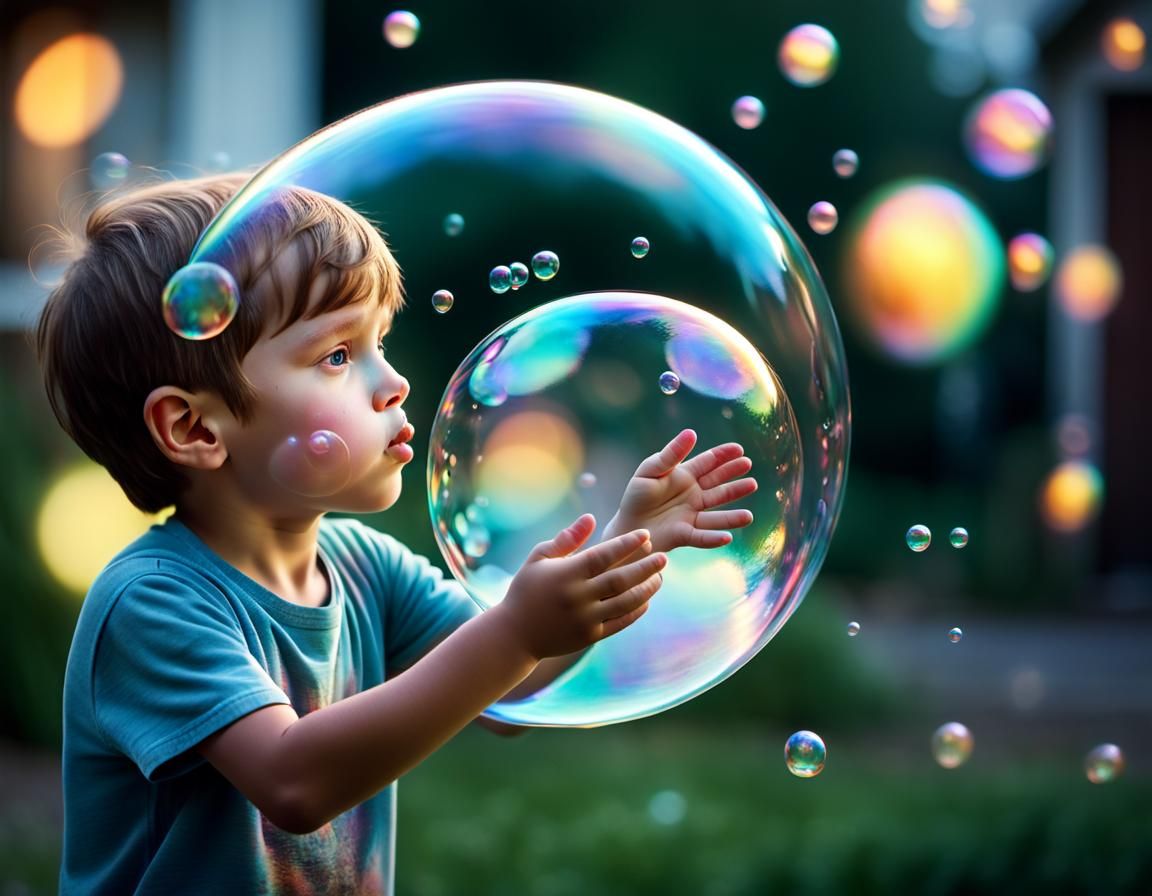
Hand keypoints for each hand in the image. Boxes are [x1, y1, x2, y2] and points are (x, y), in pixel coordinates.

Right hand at [496, 514, 665, 660]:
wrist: (514, 634)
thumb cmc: (526, 589)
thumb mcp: (539, 558)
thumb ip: (567, 538)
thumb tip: (591, 517)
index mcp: (565, 574)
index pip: (603, 556)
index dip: (627, 544)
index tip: (646, 534)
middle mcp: (577, 597)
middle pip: (620, 579)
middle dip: (646, 566)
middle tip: (665, 556)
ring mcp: (584, 619)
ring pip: (625, 602)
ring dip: (647, 589)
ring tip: (659, 577)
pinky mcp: (589, 637)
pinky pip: (620, 622)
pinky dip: (637, 610)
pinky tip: (647, 599)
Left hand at [603, 429, 756, 554]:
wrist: (626, 526)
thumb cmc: (636, 497)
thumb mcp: (650, 471)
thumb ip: (670, 455)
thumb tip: (692, 433)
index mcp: (684, 476)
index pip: (708, 463)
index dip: (723, 455)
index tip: (739, 449)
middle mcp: (692, 495)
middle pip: (717, 486)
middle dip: (733, 477)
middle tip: (748, 468)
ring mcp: (690, 515)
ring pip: (716, 515)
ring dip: (732, 516)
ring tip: (749, 516)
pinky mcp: (684, 535)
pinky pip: (701, 537)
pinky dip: (714, 538)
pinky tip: (727, 537)